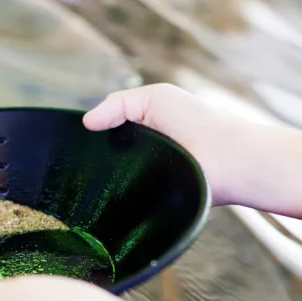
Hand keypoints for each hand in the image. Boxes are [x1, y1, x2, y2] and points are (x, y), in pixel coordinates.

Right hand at [83, 83, 250, 205]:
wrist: (228, 159)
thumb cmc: (198, 122)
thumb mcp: (154, 97)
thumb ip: (117, 104)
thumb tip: (86, 123)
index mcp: (144, 130)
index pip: (107, 135)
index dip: (92, 135)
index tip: (73, 140)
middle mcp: (143, 156)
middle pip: (106, 159)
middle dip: (94, 158)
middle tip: (80, 160)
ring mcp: (146, 180)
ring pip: (113, 181)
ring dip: (106, 178)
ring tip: (93, 178)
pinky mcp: (150, 203)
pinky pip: (126, 202)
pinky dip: (118, 197)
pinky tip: (110, 193)